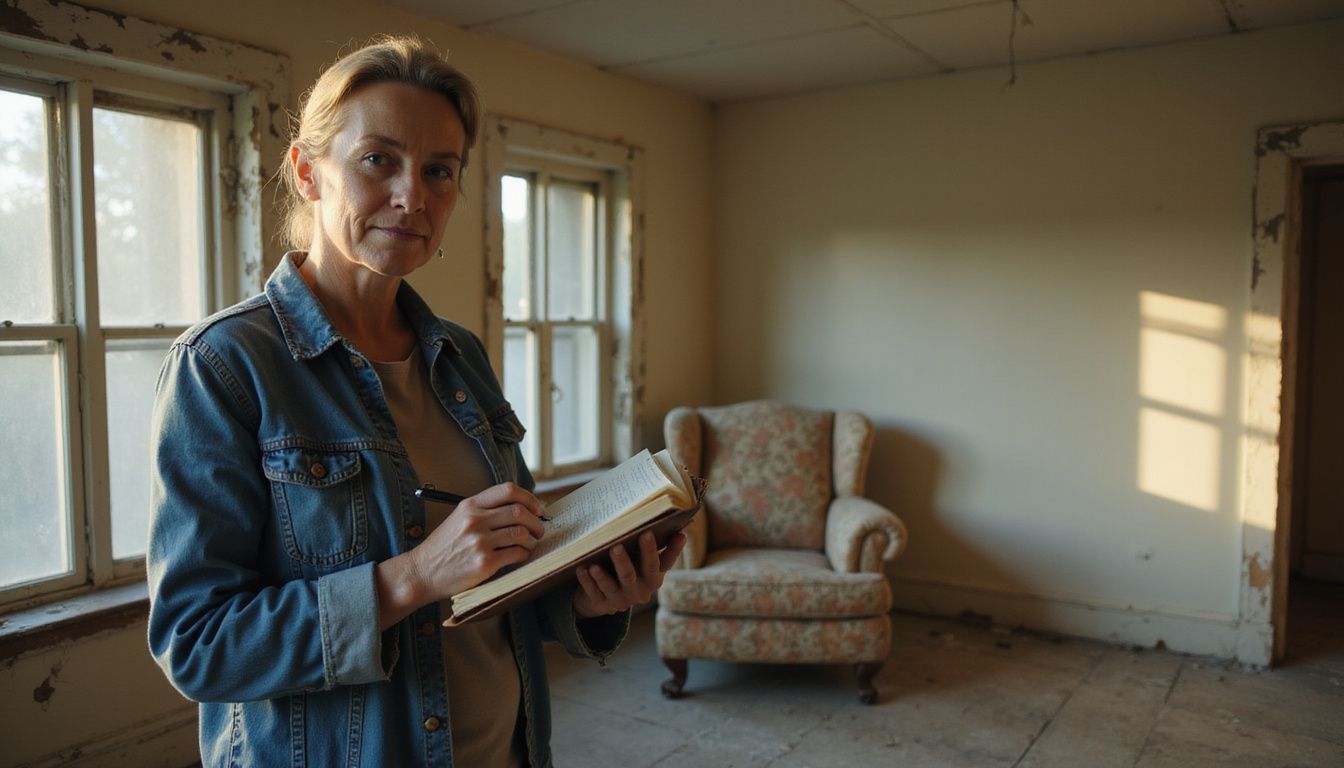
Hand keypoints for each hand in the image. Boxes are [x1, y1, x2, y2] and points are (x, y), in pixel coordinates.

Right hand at [409, 482, 545, 600]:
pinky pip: (517, 553)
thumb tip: (521, 508)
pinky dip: (524, 555)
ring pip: (522, 533)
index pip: (508, 490)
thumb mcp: (459, 518)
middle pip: (520, 511)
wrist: (422, 572)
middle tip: (539, 530)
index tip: (538, 508)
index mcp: (470, 505)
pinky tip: (520, 557)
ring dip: (532, 540)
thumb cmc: (444, 547)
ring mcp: (480, 541)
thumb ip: (485, 510)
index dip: (529, 498)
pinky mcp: (484, 562)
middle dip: (536, 521)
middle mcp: (475, 520)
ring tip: (529, 545)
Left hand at [572, 530, 686, 617]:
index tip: (657, 533)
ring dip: (602, 576)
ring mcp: (620, 600)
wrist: (610, 598)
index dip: (666, 550)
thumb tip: (679, 527)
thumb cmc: (633, 570)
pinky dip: (587, 581)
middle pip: (631, 575)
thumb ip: (660, 547)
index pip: (661, 563)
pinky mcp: (602, 605)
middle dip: (624, 562)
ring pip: (611, 586)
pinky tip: (581, 569)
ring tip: (594, 565)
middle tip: (616, 546)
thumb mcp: (646, 562)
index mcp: (654, 578)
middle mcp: (639, 591)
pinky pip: (593, 593)